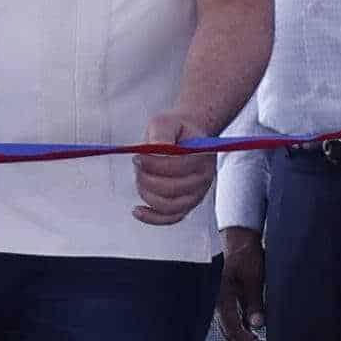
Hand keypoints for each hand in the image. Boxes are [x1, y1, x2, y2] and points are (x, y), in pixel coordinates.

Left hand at [133, 111, 215, 225]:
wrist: (185, 138)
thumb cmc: (174, 130)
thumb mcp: (165, 122)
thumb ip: (161, 134)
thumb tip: (154, 149)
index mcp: (202, 156)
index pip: (179, 166)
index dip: (154, 164)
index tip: (137, 156)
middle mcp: (204, 178)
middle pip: (173, 188)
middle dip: (148, 178)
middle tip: (137, 164)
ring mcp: (197, 194)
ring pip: (169, 205)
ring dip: (147, 194)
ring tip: (139, 177)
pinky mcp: (187, 205)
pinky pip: (171, 218)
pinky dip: (153, 218)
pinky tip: (137, 210)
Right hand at [216, 225, 266, 340]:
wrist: (237, 240)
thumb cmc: (244, 254)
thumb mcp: (252, 275)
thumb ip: (254, 300)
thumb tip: (257, 326)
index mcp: (221, 298)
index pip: (232, 328)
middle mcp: (218, 306)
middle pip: (231, 337)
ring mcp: (223, 307)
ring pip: (232, 335)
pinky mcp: (229, 306)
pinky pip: (235, 328)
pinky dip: (247, 339)